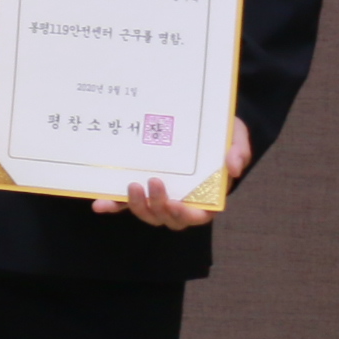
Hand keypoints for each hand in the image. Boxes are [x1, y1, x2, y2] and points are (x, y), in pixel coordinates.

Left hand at [96, 116, 250, 231]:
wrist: (199, 120)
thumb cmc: (221, 132)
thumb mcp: (235, 137)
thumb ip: (239, 151)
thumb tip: (234, 166)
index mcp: (206, 194)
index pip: (199, 216)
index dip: (187, 216)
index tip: (177, 204)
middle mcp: (182, 198)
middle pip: (169, 219)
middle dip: (160, 208)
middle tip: (154, 182)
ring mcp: (160, 193)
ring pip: (148, 213)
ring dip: (138, 206)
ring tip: (133, 185)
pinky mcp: (141, 184)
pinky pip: (125, 201)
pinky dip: (113, 205)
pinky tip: (99, 205)